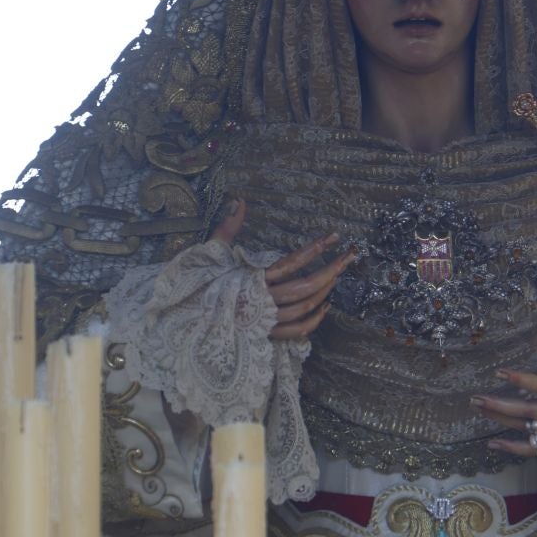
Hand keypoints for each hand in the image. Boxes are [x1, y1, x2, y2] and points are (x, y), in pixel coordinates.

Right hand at [211, 199, 356, 339]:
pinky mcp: (266, 335)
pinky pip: (297, 331)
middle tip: (347, 258)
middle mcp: (261, 300)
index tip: (333, 237)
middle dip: (330, 271)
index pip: (290, 263)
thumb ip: (229, 227)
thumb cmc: (201, 285)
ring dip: (323, 292)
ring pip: (303, 307)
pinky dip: (314, 320)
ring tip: (336, 277)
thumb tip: (240, 201)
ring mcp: (265, 320)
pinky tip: (324, 307)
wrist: (189, 321)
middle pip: (304, 287)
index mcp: (251, 279)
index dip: (315, 249)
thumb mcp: (212, 252)